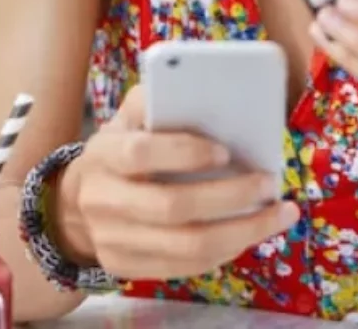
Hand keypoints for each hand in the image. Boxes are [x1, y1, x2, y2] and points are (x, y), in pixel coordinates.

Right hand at [54, 86, 298, 279]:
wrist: (79, 199)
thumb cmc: (122, 144)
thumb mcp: (130, 114)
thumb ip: (159, 100)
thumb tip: (208, 88)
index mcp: (103, 153)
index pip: (140, 153)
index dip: (184, 152)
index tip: (226, 151)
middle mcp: (101, 200)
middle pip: (171, 207)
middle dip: (229, 197)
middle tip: (269, 183)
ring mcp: (111, 241)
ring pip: (185, 248)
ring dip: (242, 232)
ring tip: (279, 214)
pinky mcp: (125, 268)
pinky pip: (184, 268)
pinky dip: (225, 251)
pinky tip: (252, 233)